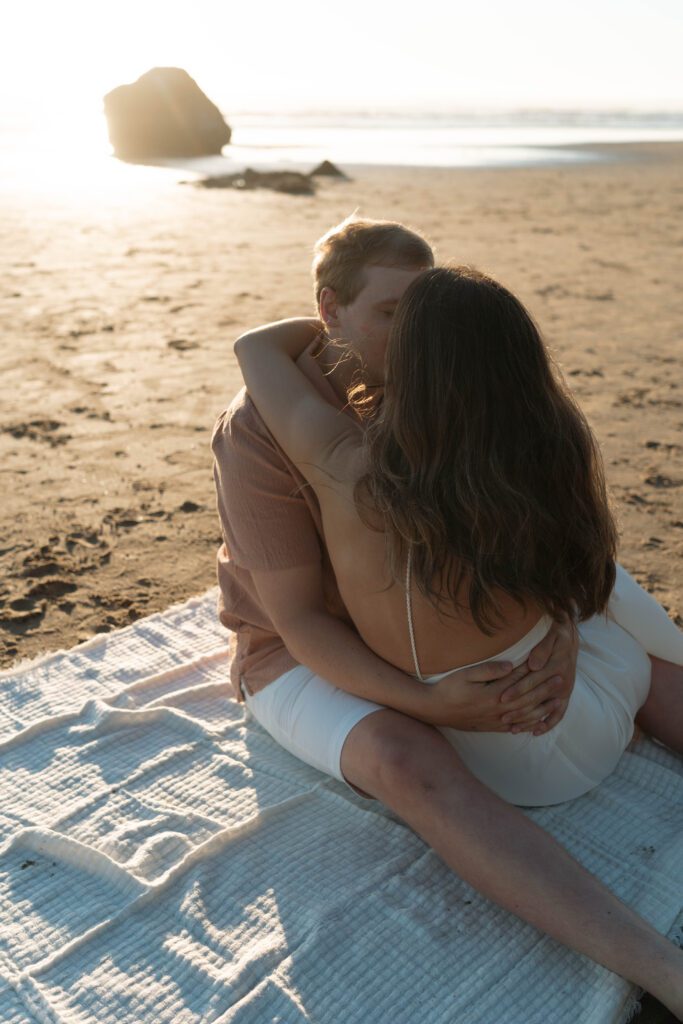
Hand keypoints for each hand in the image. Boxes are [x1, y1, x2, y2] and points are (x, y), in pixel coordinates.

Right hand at [418, 659, 561, 731]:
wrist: (434, 710)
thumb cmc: (448, 688)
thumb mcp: (465, 674)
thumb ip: (488, 670)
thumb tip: (510, 666)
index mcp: (492, 694)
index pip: (519, 682)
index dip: (535, 673)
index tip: (550, 665)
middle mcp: (497, 709)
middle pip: (527, 699)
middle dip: (545, 689)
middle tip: (561, 681)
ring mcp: (495, 720)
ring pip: (524, 715)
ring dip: (542, 708)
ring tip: (557, 701)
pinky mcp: (491, 727)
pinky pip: (514, 727)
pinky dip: (528, 724)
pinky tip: (538, 722)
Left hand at [499, 614, 578, 735]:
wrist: (569, 636)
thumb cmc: (555, 633)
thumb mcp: (551, 635)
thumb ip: (542, 648)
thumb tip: (534, 664)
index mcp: (556, 666)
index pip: (533, 680)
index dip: (517, 689)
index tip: (502, 697)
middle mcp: (562, 680)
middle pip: (537, 698)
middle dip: (519, 709)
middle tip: (502, 717)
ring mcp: (564, 690)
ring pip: (546, 710)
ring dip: (530, 720)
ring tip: (513, 729)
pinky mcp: (565, 696)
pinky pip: (559, 714)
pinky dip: (548, 723)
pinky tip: (535, 732)